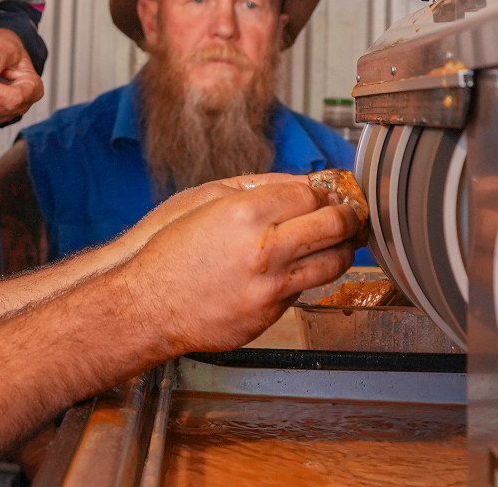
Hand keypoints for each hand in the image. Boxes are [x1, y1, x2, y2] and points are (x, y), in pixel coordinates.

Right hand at [114, 178, 360, 355]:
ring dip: (342, 249)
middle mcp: (265, 249)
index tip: (326, 193)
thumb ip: (258, 187)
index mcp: (246, 212)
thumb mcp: (205, 199)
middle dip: (348, 216)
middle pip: (333, 225)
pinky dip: (305, 277)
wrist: (147, 304)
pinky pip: (304, 290)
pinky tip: (294, 268)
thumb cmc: (168, 250)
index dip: (323, 192)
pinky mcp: (270, 315)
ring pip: (332, 263)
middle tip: (350, 214)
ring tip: (339, 241)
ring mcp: (270, 286)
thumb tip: (298, 183)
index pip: (311, 194)